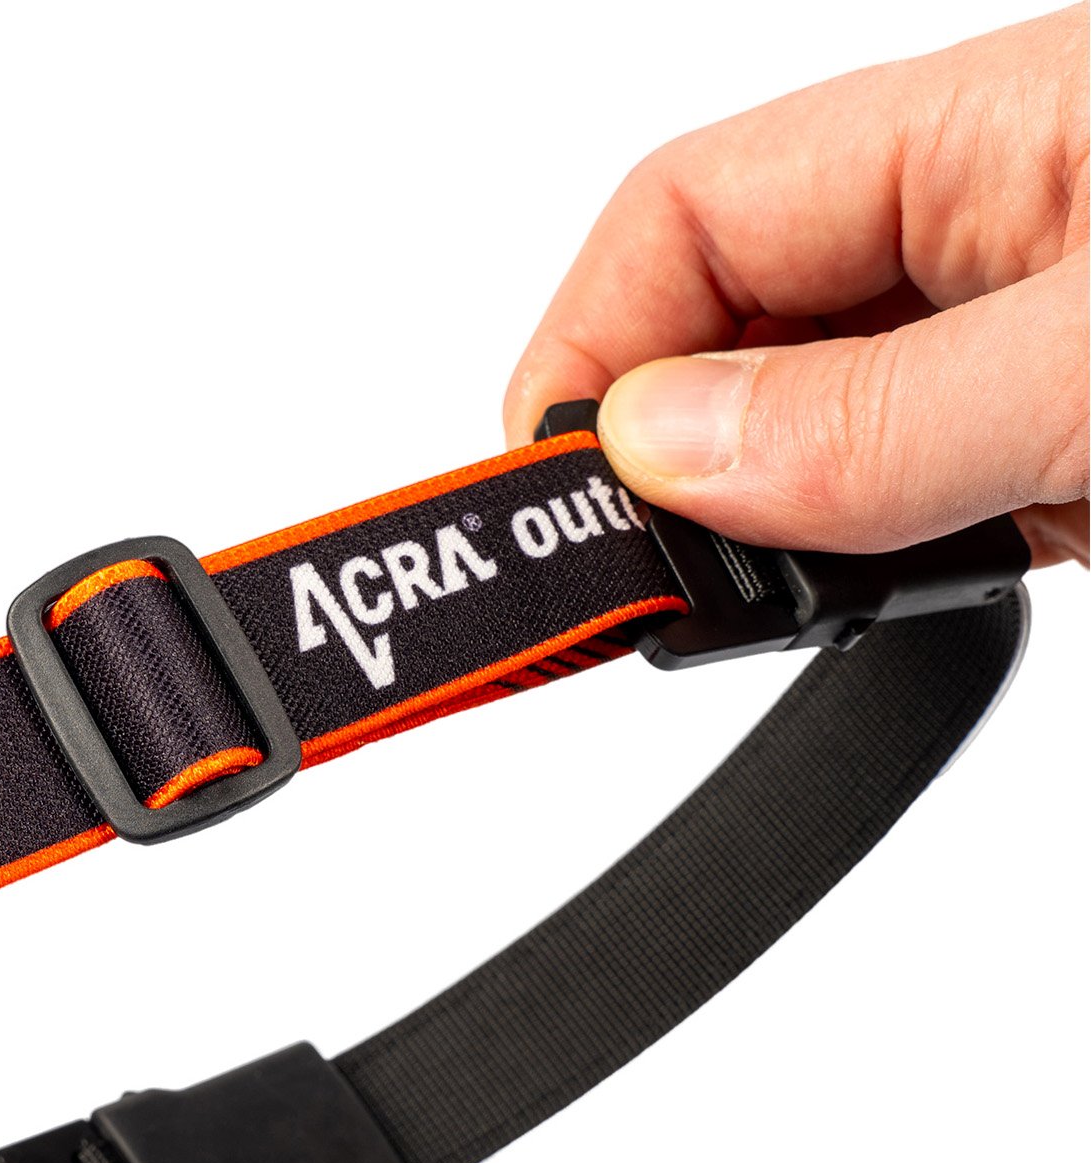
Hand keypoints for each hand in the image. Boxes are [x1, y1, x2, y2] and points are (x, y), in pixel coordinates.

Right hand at [505, 7, 1087, 567]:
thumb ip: (885, 412)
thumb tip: (657, 447)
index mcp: (992, 128)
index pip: (692, 209)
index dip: (589, 348)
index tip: (546, 494)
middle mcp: (996, 226)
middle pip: (732, 319)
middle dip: (657, 455)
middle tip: (631, 589)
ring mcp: (1028, 348)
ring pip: (810, 426)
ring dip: (758, 525)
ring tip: (755, 613)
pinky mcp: (1067, 455)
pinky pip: (908, 505)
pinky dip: (855, 570)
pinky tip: (858, 606)